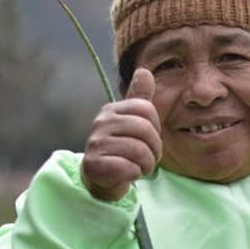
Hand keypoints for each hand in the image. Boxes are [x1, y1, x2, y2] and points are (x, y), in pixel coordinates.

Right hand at [80, 68, 161, 200]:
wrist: (102, 177)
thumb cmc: (122, 147)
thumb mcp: (133, 121)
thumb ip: (139, 99)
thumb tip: (145, 71)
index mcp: (112, 109)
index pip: (147, 109)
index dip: (155, 128)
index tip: (147, 139)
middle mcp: (100, 122)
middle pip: (146, 130)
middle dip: (154, 149)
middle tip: (146, 157)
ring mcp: (95, 143)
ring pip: (140, 151)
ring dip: (146, 164)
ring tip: (138, 166)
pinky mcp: (94, 164)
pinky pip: (129, 167)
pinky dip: (135, 173)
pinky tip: (127, 173)